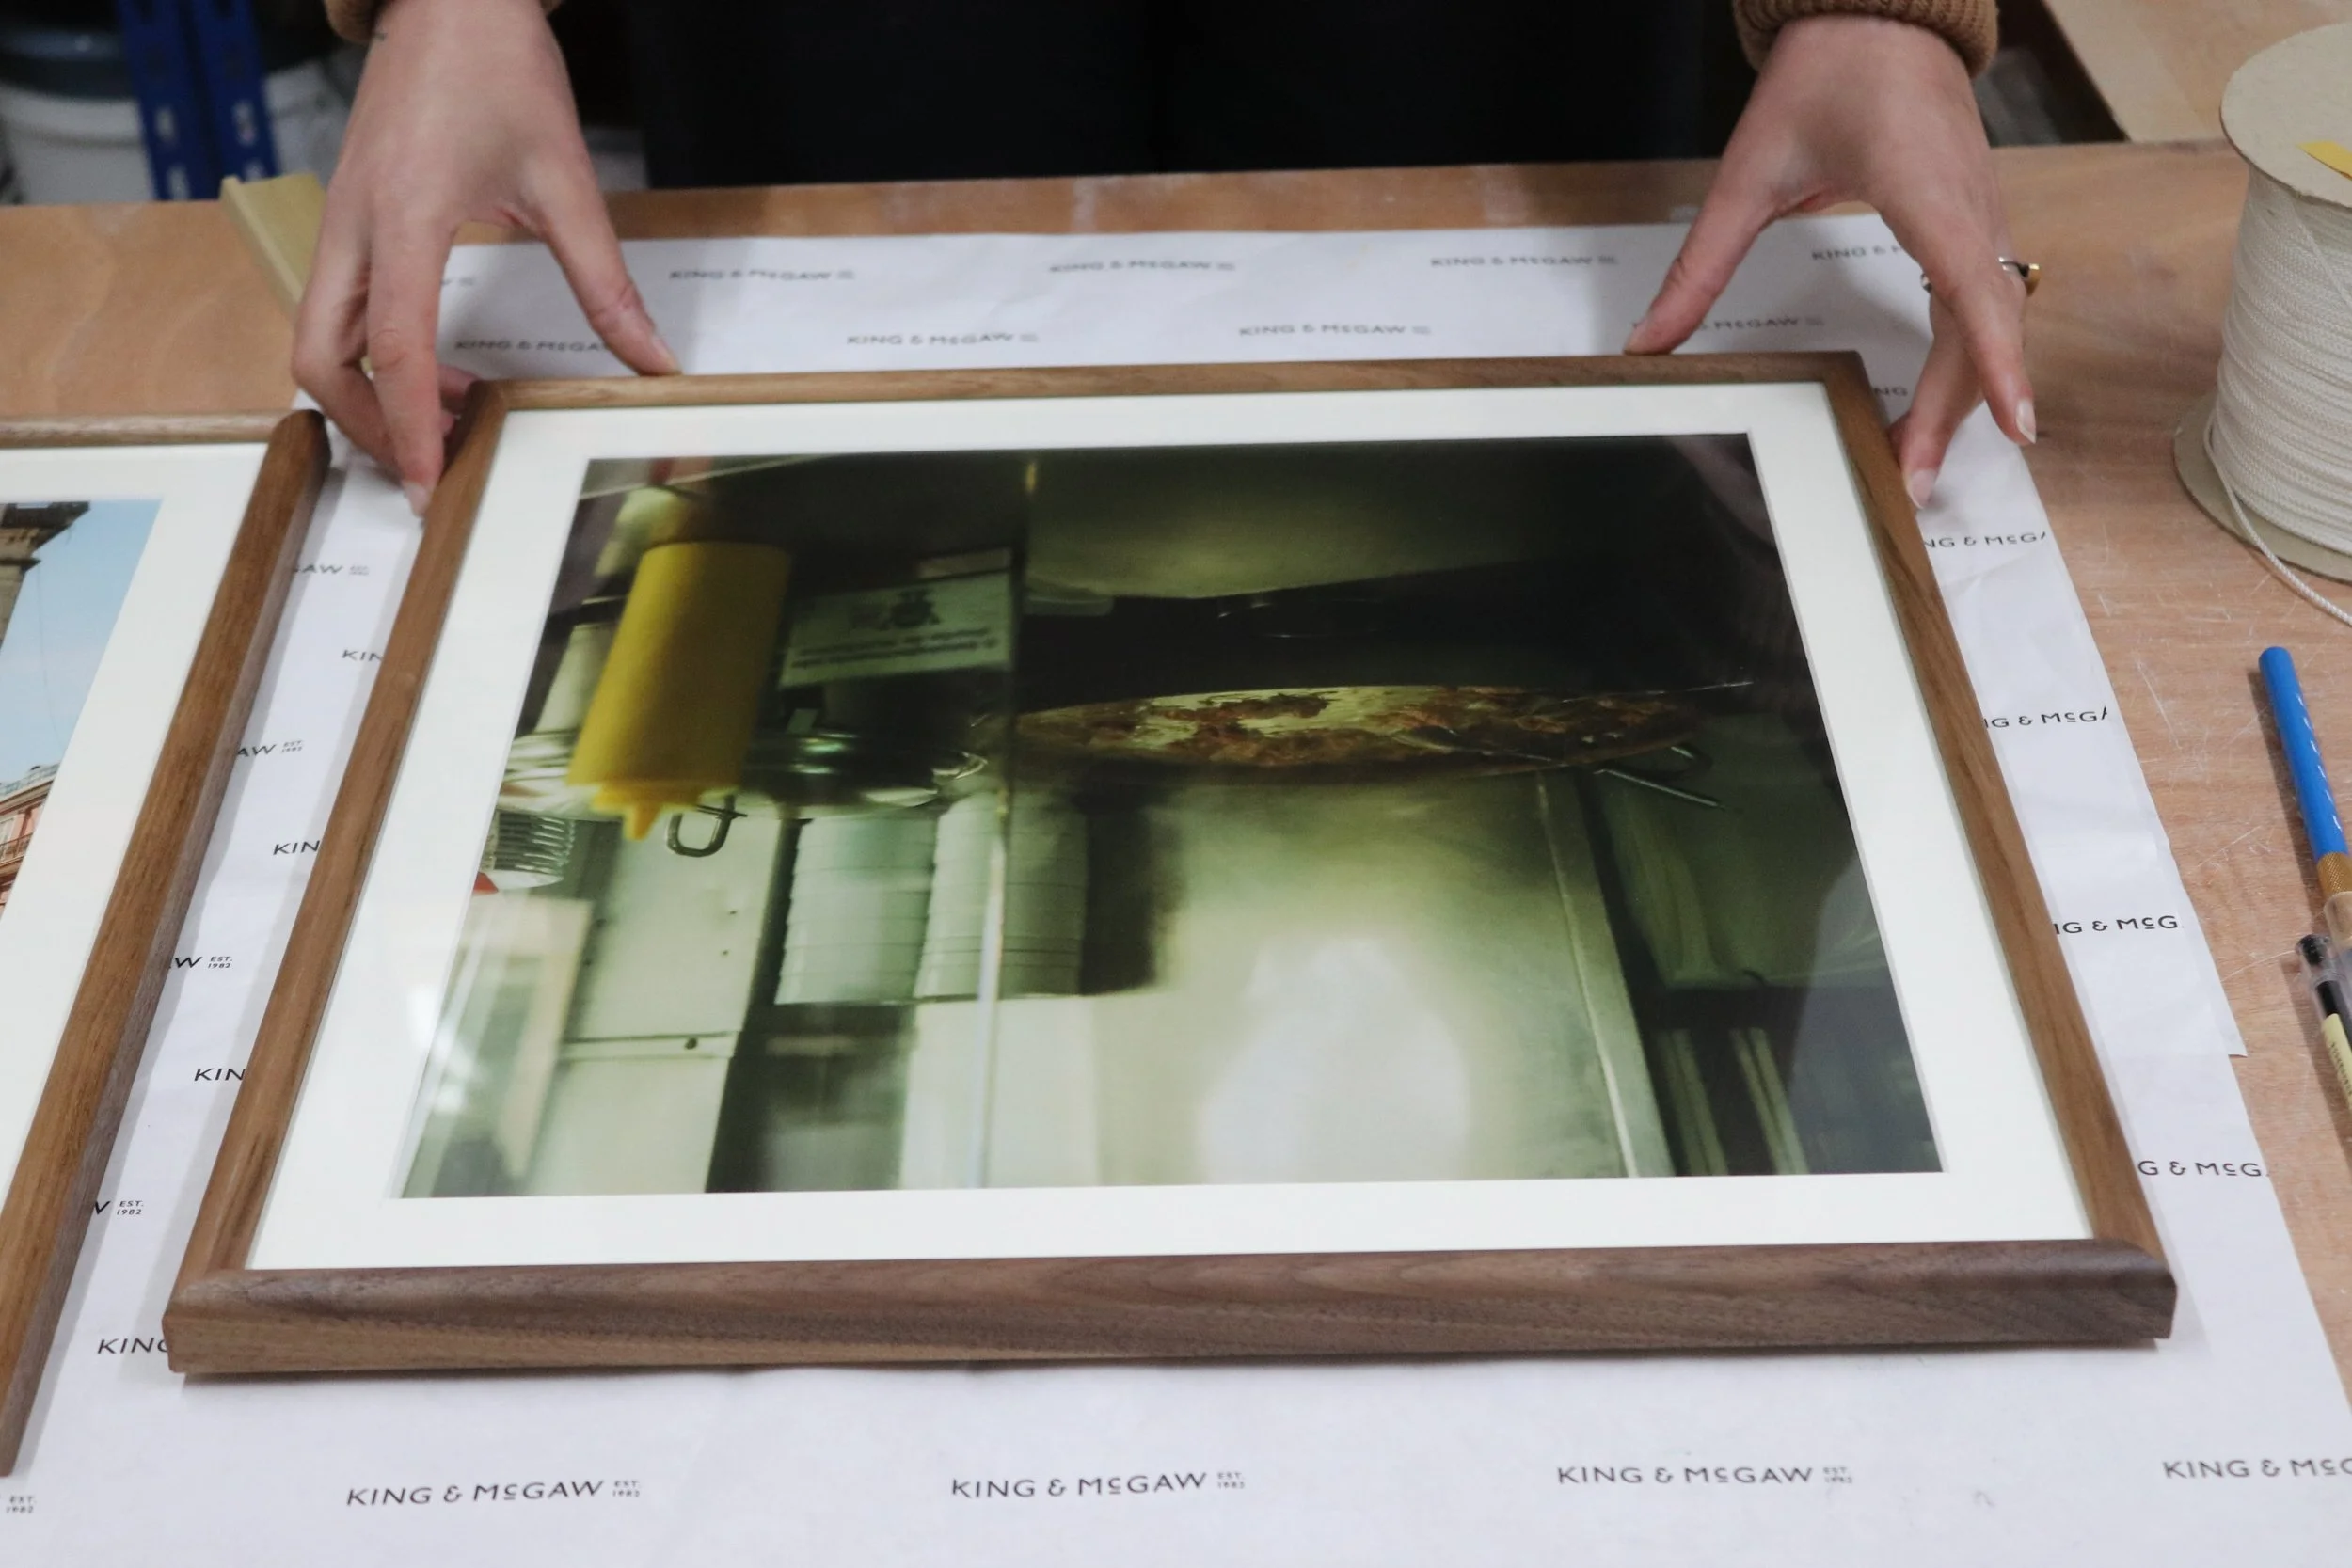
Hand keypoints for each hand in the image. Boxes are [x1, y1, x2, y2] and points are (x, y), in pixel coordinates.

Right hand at [294, 0, 676, 514]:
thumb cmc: (499, 70)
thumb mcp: (566, 179)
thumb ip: (605, 280)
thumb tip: (650, 359)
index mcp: (403, 217)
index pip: (395, 349)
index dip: (409, 426)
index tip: (429, 482)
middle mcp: (352, 225)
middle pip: (320, 358)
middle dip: (368, 425)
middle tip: (433, 466)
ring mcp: (340, 222)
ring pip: (320, 338)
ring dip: (371, 393)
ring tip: (454, 418)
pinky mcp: (348, 218)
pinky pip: (338, 309)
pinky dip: (375, 355)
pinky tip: (444, 367)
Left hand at [1625, 16, 2030, 506]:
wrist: (1878, 13)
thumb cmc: (1826, 75)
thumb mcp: (1746, 173)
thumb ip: (1700, 264)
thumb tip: (1650, 339)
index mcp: (1924, 192)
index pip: (1972, 290)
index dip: (1995, 362)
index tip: (2016, 425)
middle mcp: (1969, 208)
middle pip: (1981, 327)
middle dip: (1955, 411)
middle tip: (1914, 484)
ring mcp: (1979, 214)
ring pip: (1989, 318)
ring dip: (1962, 392)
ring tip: (1918, 461)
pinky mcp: (1973, 219)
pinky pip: (1983, 298)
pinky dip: (1968, 357)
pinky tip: (1940, 404)